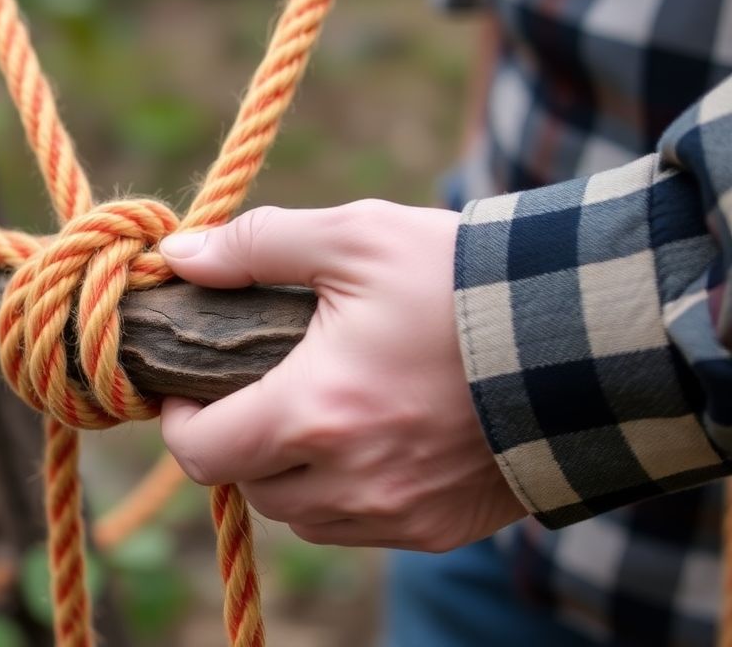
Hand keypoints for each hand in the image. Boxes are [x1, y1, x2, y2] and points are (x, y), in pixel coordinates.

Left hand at [157, 200, 524, 550]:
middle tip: (254, 390)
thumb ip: (257, 246)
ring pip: (301, 515)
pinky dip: (345, 494)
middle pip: (249, 484)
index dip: (178, 421)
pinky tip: (368, 440)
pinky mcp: (439, 529)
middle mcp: (350, 480)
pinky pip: (360, 527)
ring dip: (289, 473)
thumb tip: (180, 257)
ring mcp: (398, 513)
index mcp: (315, 411)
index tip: (187, 388)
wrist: (588, 339)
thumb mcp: (357, 238)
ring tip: (312, 413)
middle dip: (238, 440)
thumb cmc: (463, 282)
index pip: (200, 451)